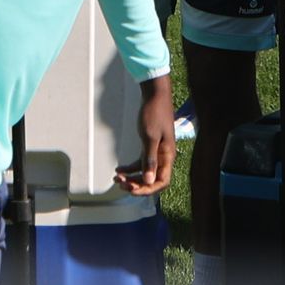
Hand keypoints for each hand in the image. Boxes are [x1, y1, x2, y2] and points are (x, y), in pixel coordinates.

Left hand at [116, 76, 175, 194]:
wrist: (155, 95)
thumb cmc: (154, 113)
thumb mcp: (150, 137)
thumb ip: (149, 160)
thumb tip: (148, 180)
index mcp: (167, 156)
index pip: (161, 182)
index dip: (148, 189)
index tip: (132, 190)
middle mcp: (164, 157)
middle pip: (152, 179)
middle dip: (137, 185)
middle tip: (121, 185)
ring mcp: (157, 151)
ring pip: (145, 172)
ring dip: (132, 177)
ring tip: (117, 179)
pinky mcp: (150, 145)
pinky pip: (141, 162)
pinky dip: (130, 168)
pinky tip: (119, 169)